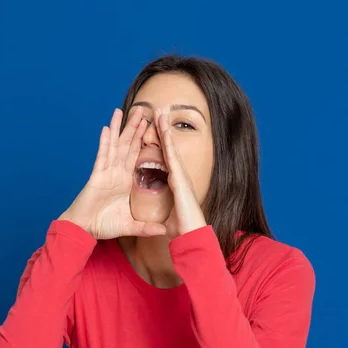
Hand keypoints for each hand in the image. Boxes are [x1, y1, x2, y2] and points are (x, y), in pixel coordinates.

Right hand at [58, 107, 166, 239]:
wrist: (84, 230)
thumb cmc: (103, 225)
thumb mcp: (130, 226)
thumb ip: (146, 226)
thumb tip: (164, 231)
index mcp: (125, 181)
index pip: (137, 157)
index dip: (144, 142)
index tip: (152, 128)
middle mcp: (116, 173)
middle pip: (127, 146)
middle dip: (134, 129)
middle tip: (143, 111)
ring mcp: (105, 173)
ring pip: (115, 146)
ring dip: (120, 129)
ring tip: (124, 111)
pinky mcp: (96, 176)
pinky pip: (101, 157)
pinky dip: (104, 143)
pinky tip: (107, 128)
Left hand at [155, 109, 206, 237]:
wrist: (192, 236)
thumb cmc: (182, 230)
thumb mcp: (166, 219)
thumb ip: (161, 216)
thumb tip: (156, 221)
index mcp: (175, 185)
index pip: (165, 161)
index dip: (160, 146)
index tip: (155, 133)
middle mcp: (179, 177)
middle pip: (168, 150)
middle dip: (162, 132)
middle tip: (158, 113)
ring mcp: (181, 175)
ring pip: (170, 148)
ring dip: (164, 130)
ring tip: (159, 112)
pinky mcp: (180, 177)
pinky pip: (171, 155)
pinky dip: (167, 140)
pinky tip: (163, 127)